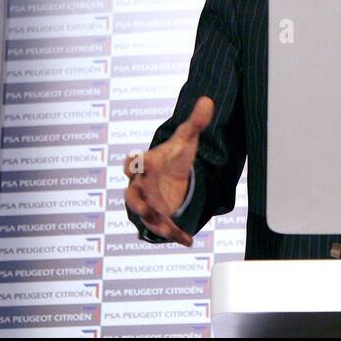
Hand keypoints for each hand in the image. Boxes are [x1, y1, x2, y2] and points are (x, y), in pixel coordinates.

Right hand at [123, 96, 213, 245]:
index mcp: (146, 164)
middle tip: (147, 208)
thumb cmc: (174, 156)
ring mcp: (147, 203)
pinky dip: (172, 234)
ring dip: (155, 223)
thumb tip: (207, 100)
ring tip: (170, 230)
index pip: (133, 164)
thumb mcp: (186, 139)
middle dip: (139, 202)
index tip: (142, 162)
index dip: (135, 164)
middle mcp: (141, 185)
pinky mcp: (157, 217)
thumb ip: (195, 122)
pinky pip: (160, 227)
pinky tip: (187, 240)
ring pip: (144, 215)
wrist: (174, 176)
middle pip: (132, 194)